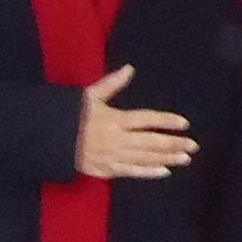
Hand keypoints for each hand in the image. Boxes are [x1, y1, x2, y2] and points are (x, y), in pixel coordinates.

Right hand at [77, 65, 195, 180]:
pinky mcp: (106, 170)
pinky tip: (165, 172)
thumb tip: (130, 68)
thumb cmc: (70, 115)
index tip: (183, 123)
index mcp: (113, 119)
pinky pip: (131, 172)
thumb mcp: (89, 96)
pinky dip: (148, 173)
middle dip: (173, 144)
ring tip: (185, 158)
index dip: (165, 121)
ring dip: (167, 159)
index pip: (145, 119)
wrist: (48, 140)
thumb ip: (111, 84)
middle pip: (150, 142)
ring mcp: (112, 156)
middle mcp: (116, 139)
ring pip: (144, 159)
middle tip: (193, 145)